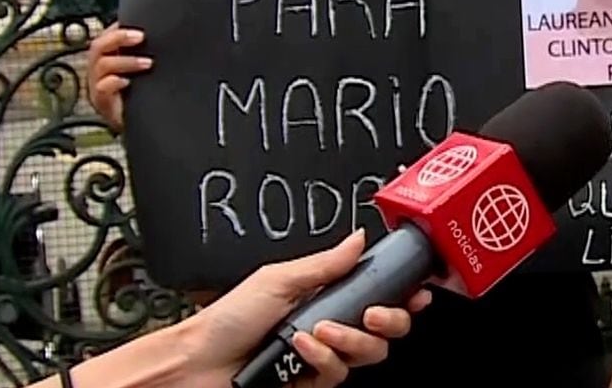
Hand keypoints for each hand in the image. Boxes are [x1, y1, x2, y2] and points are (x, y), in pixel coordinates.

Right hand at [86, 23, 151, 131]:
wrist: (141, 124)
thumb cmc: (141, 94)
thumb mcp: (143, 70)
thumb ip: (145, 52)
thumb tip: (162, 32)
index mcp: (108, 57)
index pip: (106, 36)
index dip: (117, 27)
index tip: (138, 24)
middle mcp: (99, 69)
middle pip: (98, 46)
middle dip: (118, 37)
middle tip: (140, 36)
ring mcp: (97, 85)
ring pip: (101, 64)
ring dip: (126, 61)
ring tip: (148, 63)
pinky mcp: (102, 102)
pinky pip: (102, 88)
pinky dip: (114, 81)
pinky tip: (128, 82)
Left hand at [178, 230, 431, 387]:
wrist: (197, 363)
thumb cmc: (227, 319)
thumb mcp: (279, 278)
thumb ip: (326, 264)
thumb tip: (359, 238)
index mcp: (325, 296)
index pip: (376, 294)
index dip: (401, 296)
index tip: (414, 292)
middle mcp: (329, 326)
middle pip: (385, 329)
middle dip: (388, 320)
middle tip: (372, 313)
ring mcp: (321, 356)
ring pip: (368, 354)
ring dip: (349, 341)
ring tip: (318, 330)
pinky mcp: (312, 382)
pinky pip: (338, 375)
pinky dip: (324, 360)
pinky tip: (301, 348)